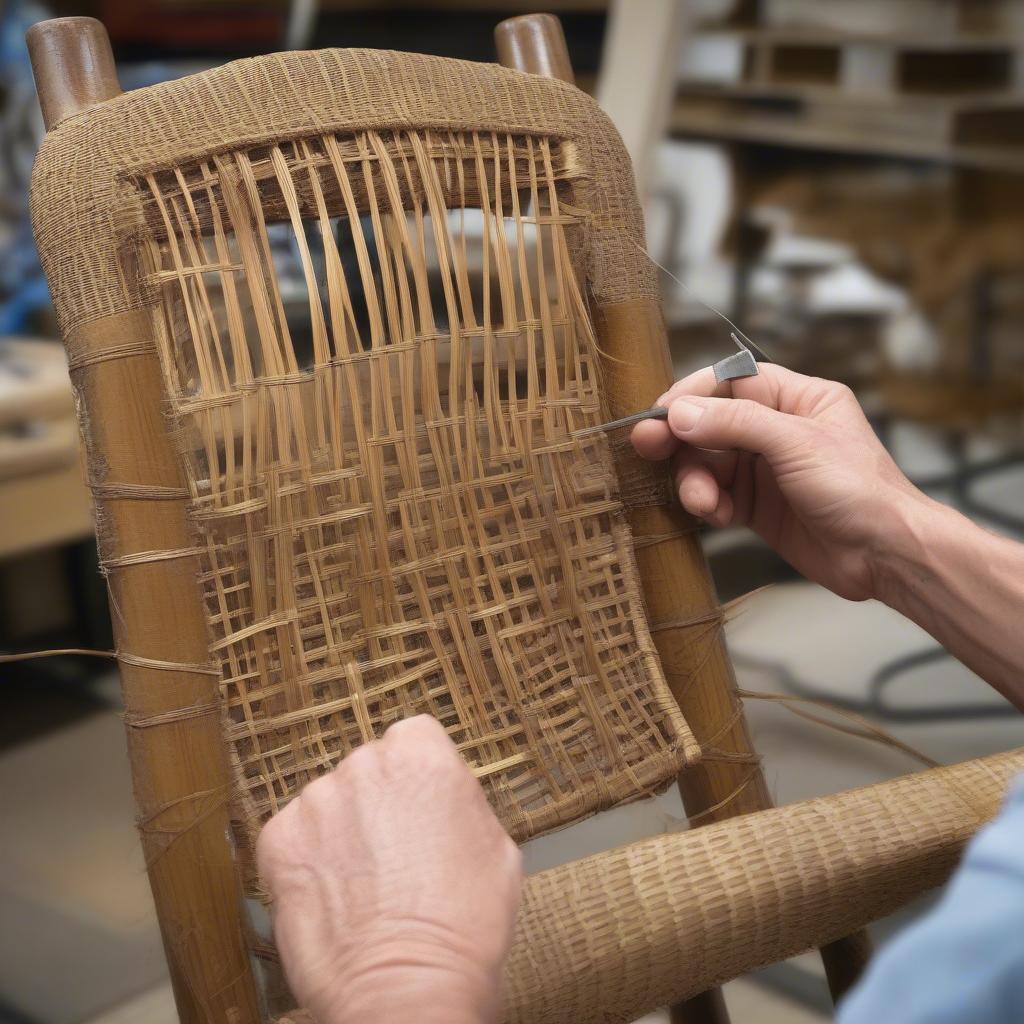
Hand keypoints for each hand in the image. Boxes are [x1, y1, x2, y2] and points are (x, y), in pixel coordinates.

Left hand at [257, 715, 522, 1023]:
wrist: (409, 986)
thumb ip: (461, 801)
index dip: (418, 779)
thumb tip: (445, 796)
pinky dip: (307, 862)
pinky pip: (292, 837)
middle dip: (377, 804)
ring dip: (340, 832)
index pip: (413, 738)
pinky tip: (333, 896)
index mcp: (422, 753)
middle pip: (368, 769)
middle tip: (396, 857)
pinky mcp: (279, 840)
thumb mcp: (497, 845)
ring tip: (363, 886)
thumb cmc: (465, 925)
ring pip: (328, 803)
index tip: (422, 810)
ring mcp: (316, 800)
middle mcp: (364, 763)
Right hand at [631, 364, 924, 600]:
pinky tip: (713, 514)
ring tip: (698, 499)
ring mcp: (767, 470)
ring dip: (695, 480)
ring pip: (709, 463)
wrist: (885, 555)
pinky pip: (717, 496)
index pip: (732, 381)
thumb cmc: (860, 490)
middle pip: (712, 422)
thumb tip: (680, 413)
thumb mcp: (796, 444)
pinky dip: (707, 504)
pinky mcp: (758, 507)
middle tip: (647, 446)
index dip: (693, 394)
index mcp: (799, 398)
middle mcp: (779, 430)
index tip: (661, 412)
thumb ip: (735, 423)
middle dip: (680, 437)